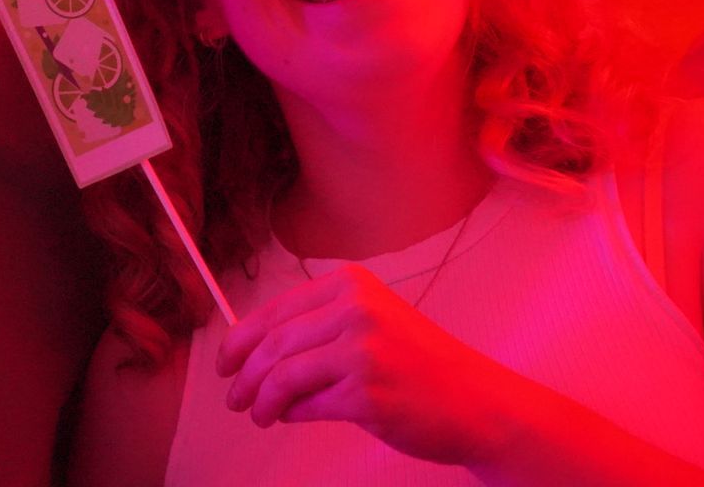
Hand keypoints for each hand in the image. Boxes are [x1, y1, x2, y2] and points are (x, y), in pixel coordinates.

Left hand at [217, 264, 512, 465]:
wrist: (477, 401)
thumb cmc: (422, 365)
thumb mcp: (374, 321)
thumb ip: (320, 327)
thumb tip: (254, 349)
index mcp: (351, 285)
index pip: (276, 309)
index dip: (240, 339)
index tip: (226, 360)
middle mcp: (355, 310)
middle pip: (274, 343)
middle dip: (244, 374)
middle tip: (234, 396)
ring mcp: (362, 351)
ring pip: (283, 376)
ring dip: (261, 399)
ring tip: (257, 413)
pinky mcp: (366, 393)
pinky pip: (307, 406)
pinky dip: (290, 414)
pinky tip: (287, 417)